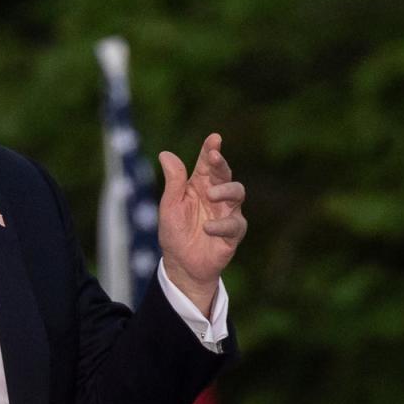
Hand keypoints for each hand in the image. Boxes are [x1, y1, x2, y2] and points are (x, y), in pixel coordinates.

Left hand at [158, 133, 246, 315]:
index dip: (211, 149)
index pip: (207, 163)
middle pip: (224, 173)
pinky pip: (234, 224)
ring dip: (225, 190)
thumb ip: (173, 182)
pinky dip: (221, 224)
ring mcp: (227, 212)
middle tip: (214, 156)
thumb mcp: (169, 206)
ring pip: (237, 193)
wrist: (181, 264)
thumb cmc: (175, 232)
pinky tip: (208, 227)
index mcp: (199, 185)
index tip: (214, 138)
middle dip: (221, 163)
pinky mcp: (233, 233)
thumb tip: (165, 153)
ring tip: (210, 194)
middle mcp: (216, 195)